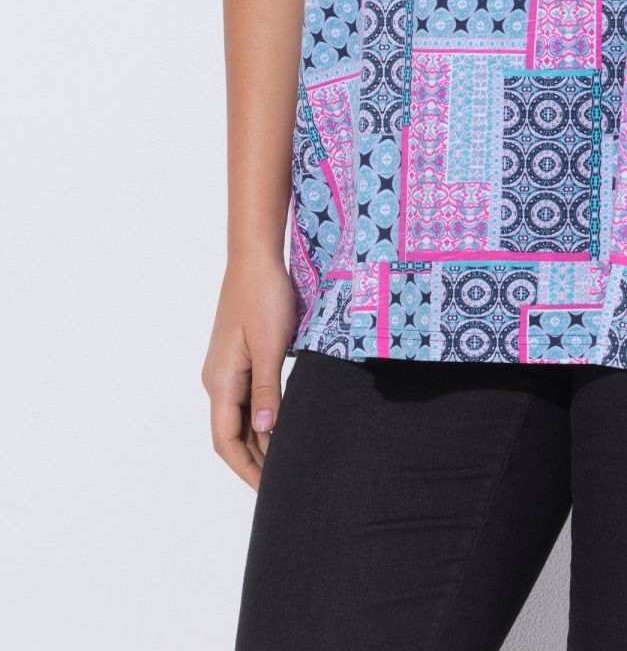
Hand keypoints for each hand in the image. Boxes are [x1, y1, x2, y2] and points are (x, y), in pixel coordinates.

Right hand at [201, 252, 297, 490]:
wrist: (255, 258)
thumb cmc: (264, 297)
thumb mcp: (270, 344)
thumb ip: (267, 388)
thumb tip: (264, 431)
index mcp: (221, 381)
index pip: (226, 440)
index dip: (247, 469)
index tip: (270, 491)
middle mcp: (217, 380)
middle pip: (232, 434)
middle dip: (255, 462)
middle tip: (285, 484)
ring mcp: (226, 369)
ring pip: (239, 418)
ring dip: (259, 441)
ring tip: (286, 463)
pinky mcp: (238, 358)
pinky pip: (246, 399)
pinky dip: (261, 419)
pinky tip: (281, 425)